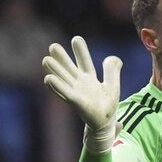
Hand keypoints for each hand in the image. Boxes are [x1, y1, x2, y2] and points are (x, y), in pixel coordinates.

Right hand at [43, 36, 122, 153]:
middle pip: (69, 68)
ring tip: (46, 60)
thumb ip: (112, 71)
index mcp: (89, 78)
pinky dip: (57, 86)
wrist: (105, 123)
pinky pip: (65, 93)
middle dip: (62, 58)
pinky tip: (48, 78)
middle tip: (53, 46)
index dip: (81, 51)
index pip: (84, 62)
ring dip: (55, 70)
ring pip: (63, 79)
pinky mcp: (76, 102)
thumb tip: (115, 58)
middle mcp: (80, 84)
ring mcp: (76, 92)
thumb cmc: (107, 105)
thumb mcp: (113, 85)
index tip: (76, 39)